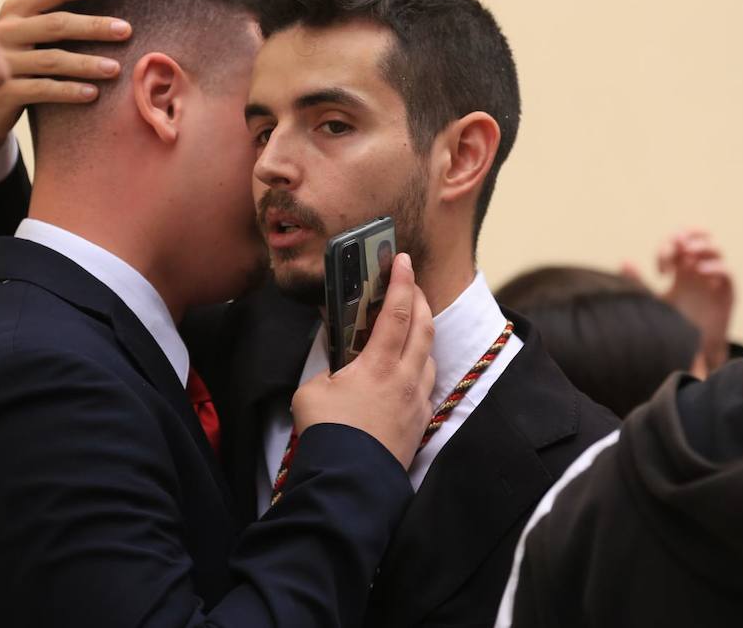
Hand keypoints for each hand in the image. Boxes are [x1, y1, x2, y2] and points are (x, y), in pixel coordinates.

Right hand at [0, 0, 132, 162]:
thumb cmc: (7, 58)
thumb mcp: (16, 23)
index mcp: (14, 9)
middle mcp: (5, 31)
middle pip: (56, 24)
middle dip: (94, 26)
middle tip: (127, 30)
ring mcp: (2, 62)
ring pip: (51, 59)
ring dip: (86, 63)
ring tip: (116, 68)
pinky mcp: (1, 93)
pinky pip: (40, 89)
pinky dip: (68, 91)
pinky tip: (93, 94)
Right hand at [291, 254, 436, 467]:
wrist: (349, 482)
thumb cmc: (327, 434)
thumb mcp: (313, 390)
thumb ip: (327, 367)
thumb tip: (334, 358)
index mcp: (378, 364)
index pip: (397, 311)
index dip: (400, 281)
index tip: (401, 259)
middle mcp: (405, 378)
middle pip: (423, 327)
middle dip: (418, 299)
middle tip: (410, 284)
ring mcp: (417, 402)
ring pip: (429, 356)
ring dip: (422, 334)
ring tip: (410, 326)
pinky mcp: (420, 423)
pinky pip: (427, 385)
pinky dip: (420, 366)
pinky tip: (408, 369)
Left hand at [625, 228, 734, 371]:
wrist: (691, 348)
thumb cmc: (672, 322)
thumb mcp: (653, 300)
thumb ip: (639, 281)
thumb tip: (624, 261)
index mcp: (680, 267)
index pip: (676, 243)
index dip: (667, 248)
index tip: (661, 271)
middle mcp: (697, 269)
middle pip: (697, 238)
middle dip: (688, 236)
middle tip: (677, 244)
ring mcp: (713, 278)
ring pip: (714, 250)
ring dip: (702, 247)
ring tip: (688, 256)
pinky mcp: (726, 292)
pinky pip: (727, 272)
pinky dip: (716, 267)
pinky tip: (701, 271)